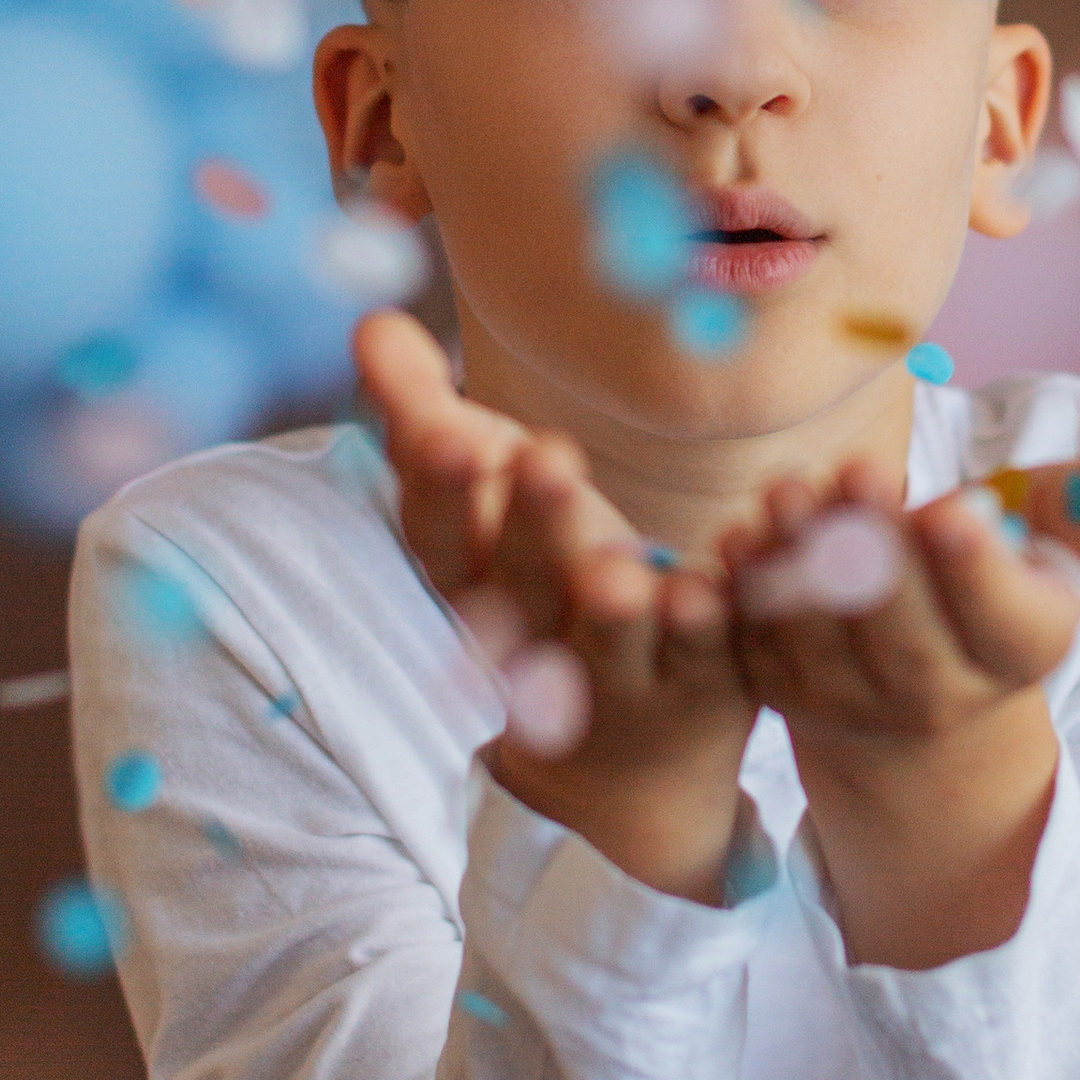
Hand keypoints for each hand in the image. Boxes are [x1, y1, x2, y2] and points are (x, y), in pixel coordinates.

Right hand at [353, 311, 753, 903]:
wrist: (625, 758)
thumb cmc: (540, 587)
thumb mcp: (487, 497)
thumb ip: (423, 414)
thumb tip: (369, 321)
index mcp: (472, 588)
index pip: (442, 544)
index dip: (443, 494)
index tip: (445, 434)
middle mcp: (534, 642)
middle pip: (529, 587)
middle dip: (534, 528)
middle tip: (546, 459)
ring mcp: (616, 677)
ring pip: (610, 642)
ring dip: (611, 607)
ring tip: (613, 570)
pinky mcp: (699, 688)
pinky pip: (705, 658)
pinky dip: (709, 629)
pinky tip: (711, 594)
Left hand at [724, 411, 1079, 751]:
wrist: (926, 691)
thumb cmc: (1009, 589)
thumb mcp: (1076, 548)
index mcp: (1020, 650)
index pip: (1005, 622)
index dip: (977, 571)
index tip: (950, 512)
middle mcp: (940, 694)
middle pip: (905, 635)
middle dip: (877, 553)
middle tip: (857, 473)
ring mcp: (854, 703)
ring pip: (821, 639)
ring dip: (800, 563)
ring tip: (790, 492)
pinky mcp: (786, 693)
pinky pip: (758, 647)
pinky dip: (747, 594)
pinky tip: (745, 535)